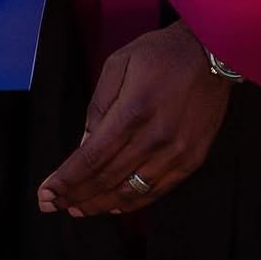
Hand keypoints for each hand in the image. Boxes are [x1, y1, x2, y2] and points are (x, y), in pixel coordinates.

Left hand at [37, 21, 232, 217]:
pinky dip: (132, 202)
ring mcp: (176, 151)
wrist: (214, 50)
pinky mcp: (192, 158)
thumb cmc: (162, 52)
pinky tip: (114, 205)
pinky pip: (157, 191)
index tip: (46, 193)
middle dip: (75, 195)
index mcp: (133, 110)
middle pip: (106, 179)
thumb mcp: (119, 62)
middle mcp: (154, 137)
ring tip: (78, 209)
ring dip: (100, 204)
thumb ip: (99, 105)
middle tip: (53, 205)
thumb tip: (83, 144)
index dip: (65, 180)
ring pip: (130, 191)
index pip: (91, 157)